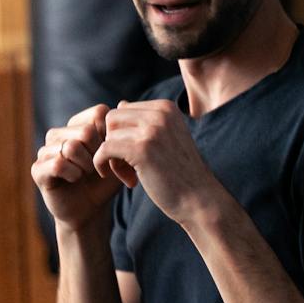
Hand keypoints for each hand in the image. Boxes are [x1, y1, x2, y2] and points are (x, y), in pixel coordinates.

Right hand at [32, 104, 123, 230]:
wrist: (91, 211)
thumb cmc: (105, 183)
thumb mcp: (118, 156)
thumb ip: (120, 133)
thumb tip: (123, 102)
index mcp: (77, 125)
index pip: (98, 113)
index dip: (109, 136)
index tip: (110, 155)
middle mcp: (58, 134)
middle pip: (85, 131)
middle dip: (97, 154)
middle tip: (96, 169)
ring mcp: (45, 151)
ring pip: (71, 147)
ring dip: (85, 166)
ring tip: (85, 175)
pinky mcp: (37, 169)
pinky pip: (58, 163)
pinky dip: (72, 174)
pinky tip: (74, 180)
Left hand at [93, 100, 224, 227]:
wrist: (199, 199)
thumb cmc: (181, 173)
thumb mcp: (168, 138)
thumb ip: (146, 121)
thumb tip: (121, 103)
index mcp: (166, 107)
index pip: (123, 110)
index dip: (123, 135)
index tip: (136, 156)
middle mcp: (160, 113)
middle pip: (112, 119)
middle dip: (114, 143)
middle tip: (128, 167)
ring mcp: (151, 130)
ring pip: (108, 136)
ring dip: (113, 159)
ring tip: (131, 176)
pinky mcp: (141, 149)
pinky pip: (104, 150)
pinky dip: (104, 165)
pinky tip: (126, 181)